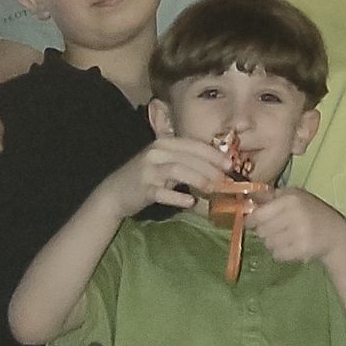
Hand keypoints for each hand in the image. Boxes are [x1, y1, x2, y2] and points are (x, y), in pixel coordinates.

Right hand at [97, 137, 228, 219]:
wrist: (114, 193)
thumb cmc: (147, 177)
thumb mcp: (166, 163)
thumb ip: (187, 161)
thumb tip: (219, 168)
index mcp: (165, 144)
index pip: (194, 145)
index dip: (214, 154)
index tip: (230, 164)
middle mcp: (156, 152)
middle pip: (189, 157)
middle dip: (210, 168)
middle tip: (226, 180)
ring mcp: (148, 170)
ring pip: (178, 170)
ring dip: (198, 179)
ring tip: (213, 189)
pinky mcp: (142, 188)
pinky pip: (162, 192)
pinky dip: (177, 196)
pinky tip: (190, 201)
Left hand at [247, 187, 345, 263]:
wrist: (335, 233)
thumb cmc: (311, 212)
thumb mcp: (294, 197)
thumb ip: (270, 197)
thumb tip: (246, 199)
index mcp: (290, 199)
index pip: (259, 214)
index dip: (252, 220)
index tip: (252, 223)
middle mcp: (295, 214)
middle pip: (262, 230)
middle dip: (264, 232)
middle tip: (276, 230)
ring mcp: (299, 232)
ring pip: (268, 244)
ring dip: (273, 243)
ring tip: (286, 238)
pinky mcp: (302, 249)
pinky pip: (277, 255)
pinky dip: (280, 253)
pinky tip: (291, 247)